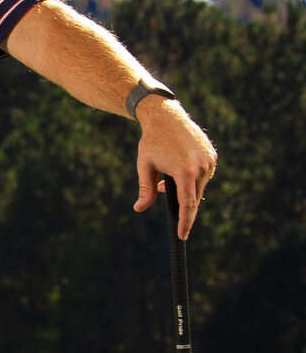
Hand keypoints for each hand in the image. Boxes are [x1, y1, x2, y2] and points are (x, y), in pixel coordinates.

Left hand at [132, 97, 216, 237]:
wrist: (166, 117)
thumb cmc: (152, 142)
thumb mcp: (145, 166)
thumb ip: (145, 190)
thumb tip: (139, 209)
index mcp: (185, 171)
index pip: (187, 205)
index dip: (185, 222)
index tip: (182, 235)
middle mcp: (201, 167)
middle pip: (194, 197)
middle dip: (182, 204)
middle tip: (164, 197)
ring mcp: (209, 160)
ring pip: (199, 187)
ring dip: (185, 189)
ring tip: (166, 180)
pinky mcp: (212, 156)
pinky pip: (204, 176)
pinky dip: (192, 179)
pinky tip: (179, 172)